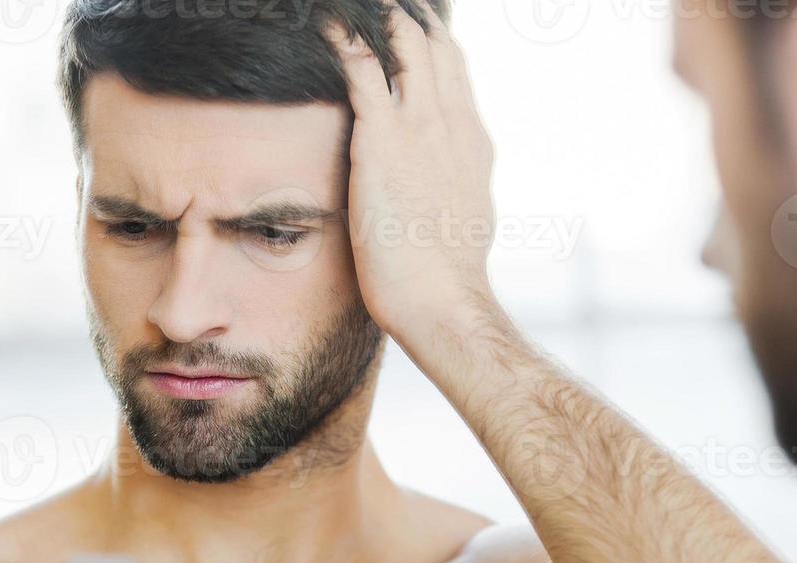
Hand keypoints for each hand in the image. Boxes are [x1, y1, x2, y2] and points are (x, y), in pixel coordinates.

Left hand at [326, 1, 498, 346]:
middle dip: (407, 16)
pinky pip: (361, 70)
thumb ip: (455, 190)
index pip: (455, 72)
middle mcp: (451, 123)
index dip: (432, 42)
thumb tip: (448, 192)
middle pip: (434, 45)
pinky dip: (342, 40)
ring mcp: (420, 128)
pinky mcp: (382, 141)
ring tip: (355, 6)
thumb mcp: (465, 220)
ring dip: (379, 17)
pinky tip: (325, 23)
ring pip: (404, 44)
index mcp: (471, 142)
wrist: (442, 300)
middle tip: (382, 5)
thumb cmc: (446, 277)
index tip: (413, 26)